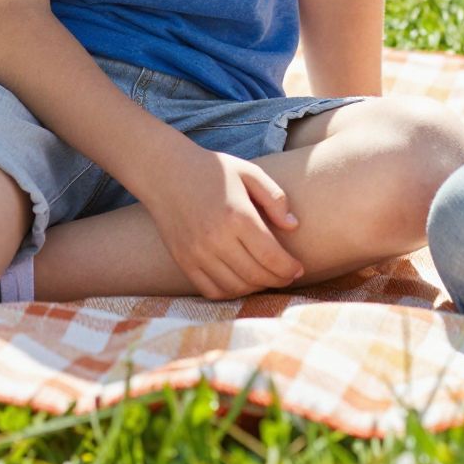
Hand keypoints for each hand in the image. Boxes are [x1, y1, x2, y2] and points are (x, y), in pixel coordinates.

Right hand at [146, 140, 303, 300]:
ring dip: (256, 288)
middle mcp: (216, 239)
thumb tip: (293, 226)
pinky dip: (230, 293)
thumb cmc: (212, 169)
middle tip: (287, 276)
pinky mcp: (183, 261)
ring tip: (266, 278)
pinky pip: (211, 291)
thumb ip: (275, 198)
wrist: (165, 171)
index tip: (298, 269)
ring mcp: (197, 253)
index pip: (272, 257)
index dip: (290, 269)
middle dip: (278, 280)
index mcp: (237, 216)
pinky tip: (241, 282)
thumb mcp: (249, 173)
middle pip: (256, 276)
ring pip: (235, 288)